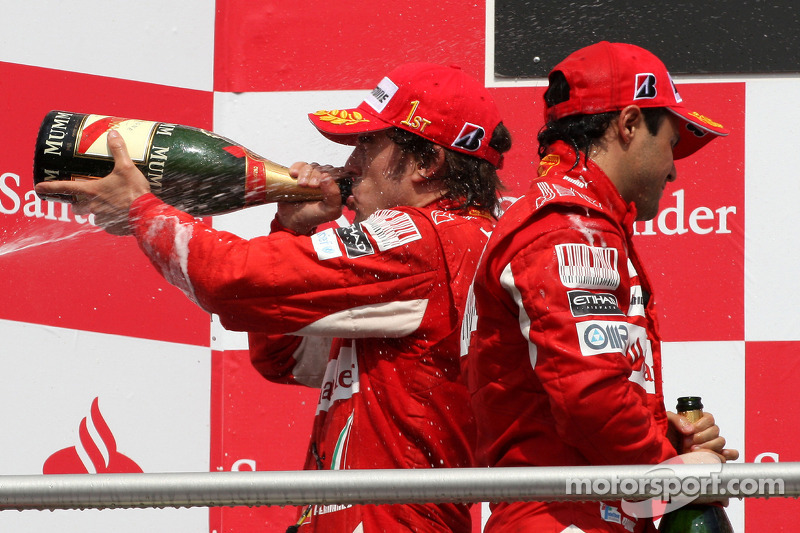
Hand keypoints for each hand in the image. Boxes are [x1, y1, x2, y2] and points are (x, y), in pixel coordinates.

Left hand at [34, 130, 150, 235]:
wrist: (146, 214)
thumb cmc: (134, 192)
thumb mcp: (127, 167)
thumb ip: (119, 150)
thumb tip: (113, 133)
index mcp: (92, 191)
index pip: (66, 188)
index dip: (51, 187)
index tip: (38, 188)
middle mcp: (94, 206)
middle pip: (77, 207)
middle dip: (77, 204)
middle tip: (83, 200)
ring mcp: (103, 219)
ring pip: (93, 216)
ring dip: (97, 212)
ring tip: (109, 206)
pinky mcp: (113, 228)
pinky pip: (108, 224)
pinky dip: (112, 220)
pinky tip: (121, 215)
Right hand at [276, 162, 348, 234]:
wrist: (293, 220)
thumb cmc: (313, 216)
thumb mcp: (330, 211)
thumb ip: (334, 196)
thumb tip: (326, 177)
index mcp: (335, 188)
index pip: (336, 173)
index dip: (328, 175)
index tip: (318, 185)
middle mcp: (324, 181)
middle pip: (322, 168)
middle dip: (314, 176)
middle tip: (309, 186)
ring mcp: (311, 177)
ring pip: (311, 166)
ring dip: (305, 173)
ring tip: (301, 184)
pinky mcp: (300, 175)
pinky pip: (300, 165)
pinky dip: (296, 167)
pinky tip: (294, 174)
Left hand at [667, 410, 739, 461]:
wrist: (662, 450)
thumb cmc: (666, 434)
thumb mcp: (667, 420)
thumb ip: (677, 419)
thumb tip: (690, 429)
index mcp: (698, 420)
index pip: (709, 419)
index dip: (700, 426)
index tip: (689, 432)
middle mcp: (706, 431)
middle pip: (715, 431)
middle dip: (701, 438)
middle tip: (687, 443)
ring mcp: (711, 443)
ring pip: (720, 442)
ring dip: (708, 447)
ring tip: (693, 451)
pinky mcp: (713, 456)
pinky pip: (730, 454)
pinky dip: (729, 454)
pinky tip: (723, 454)